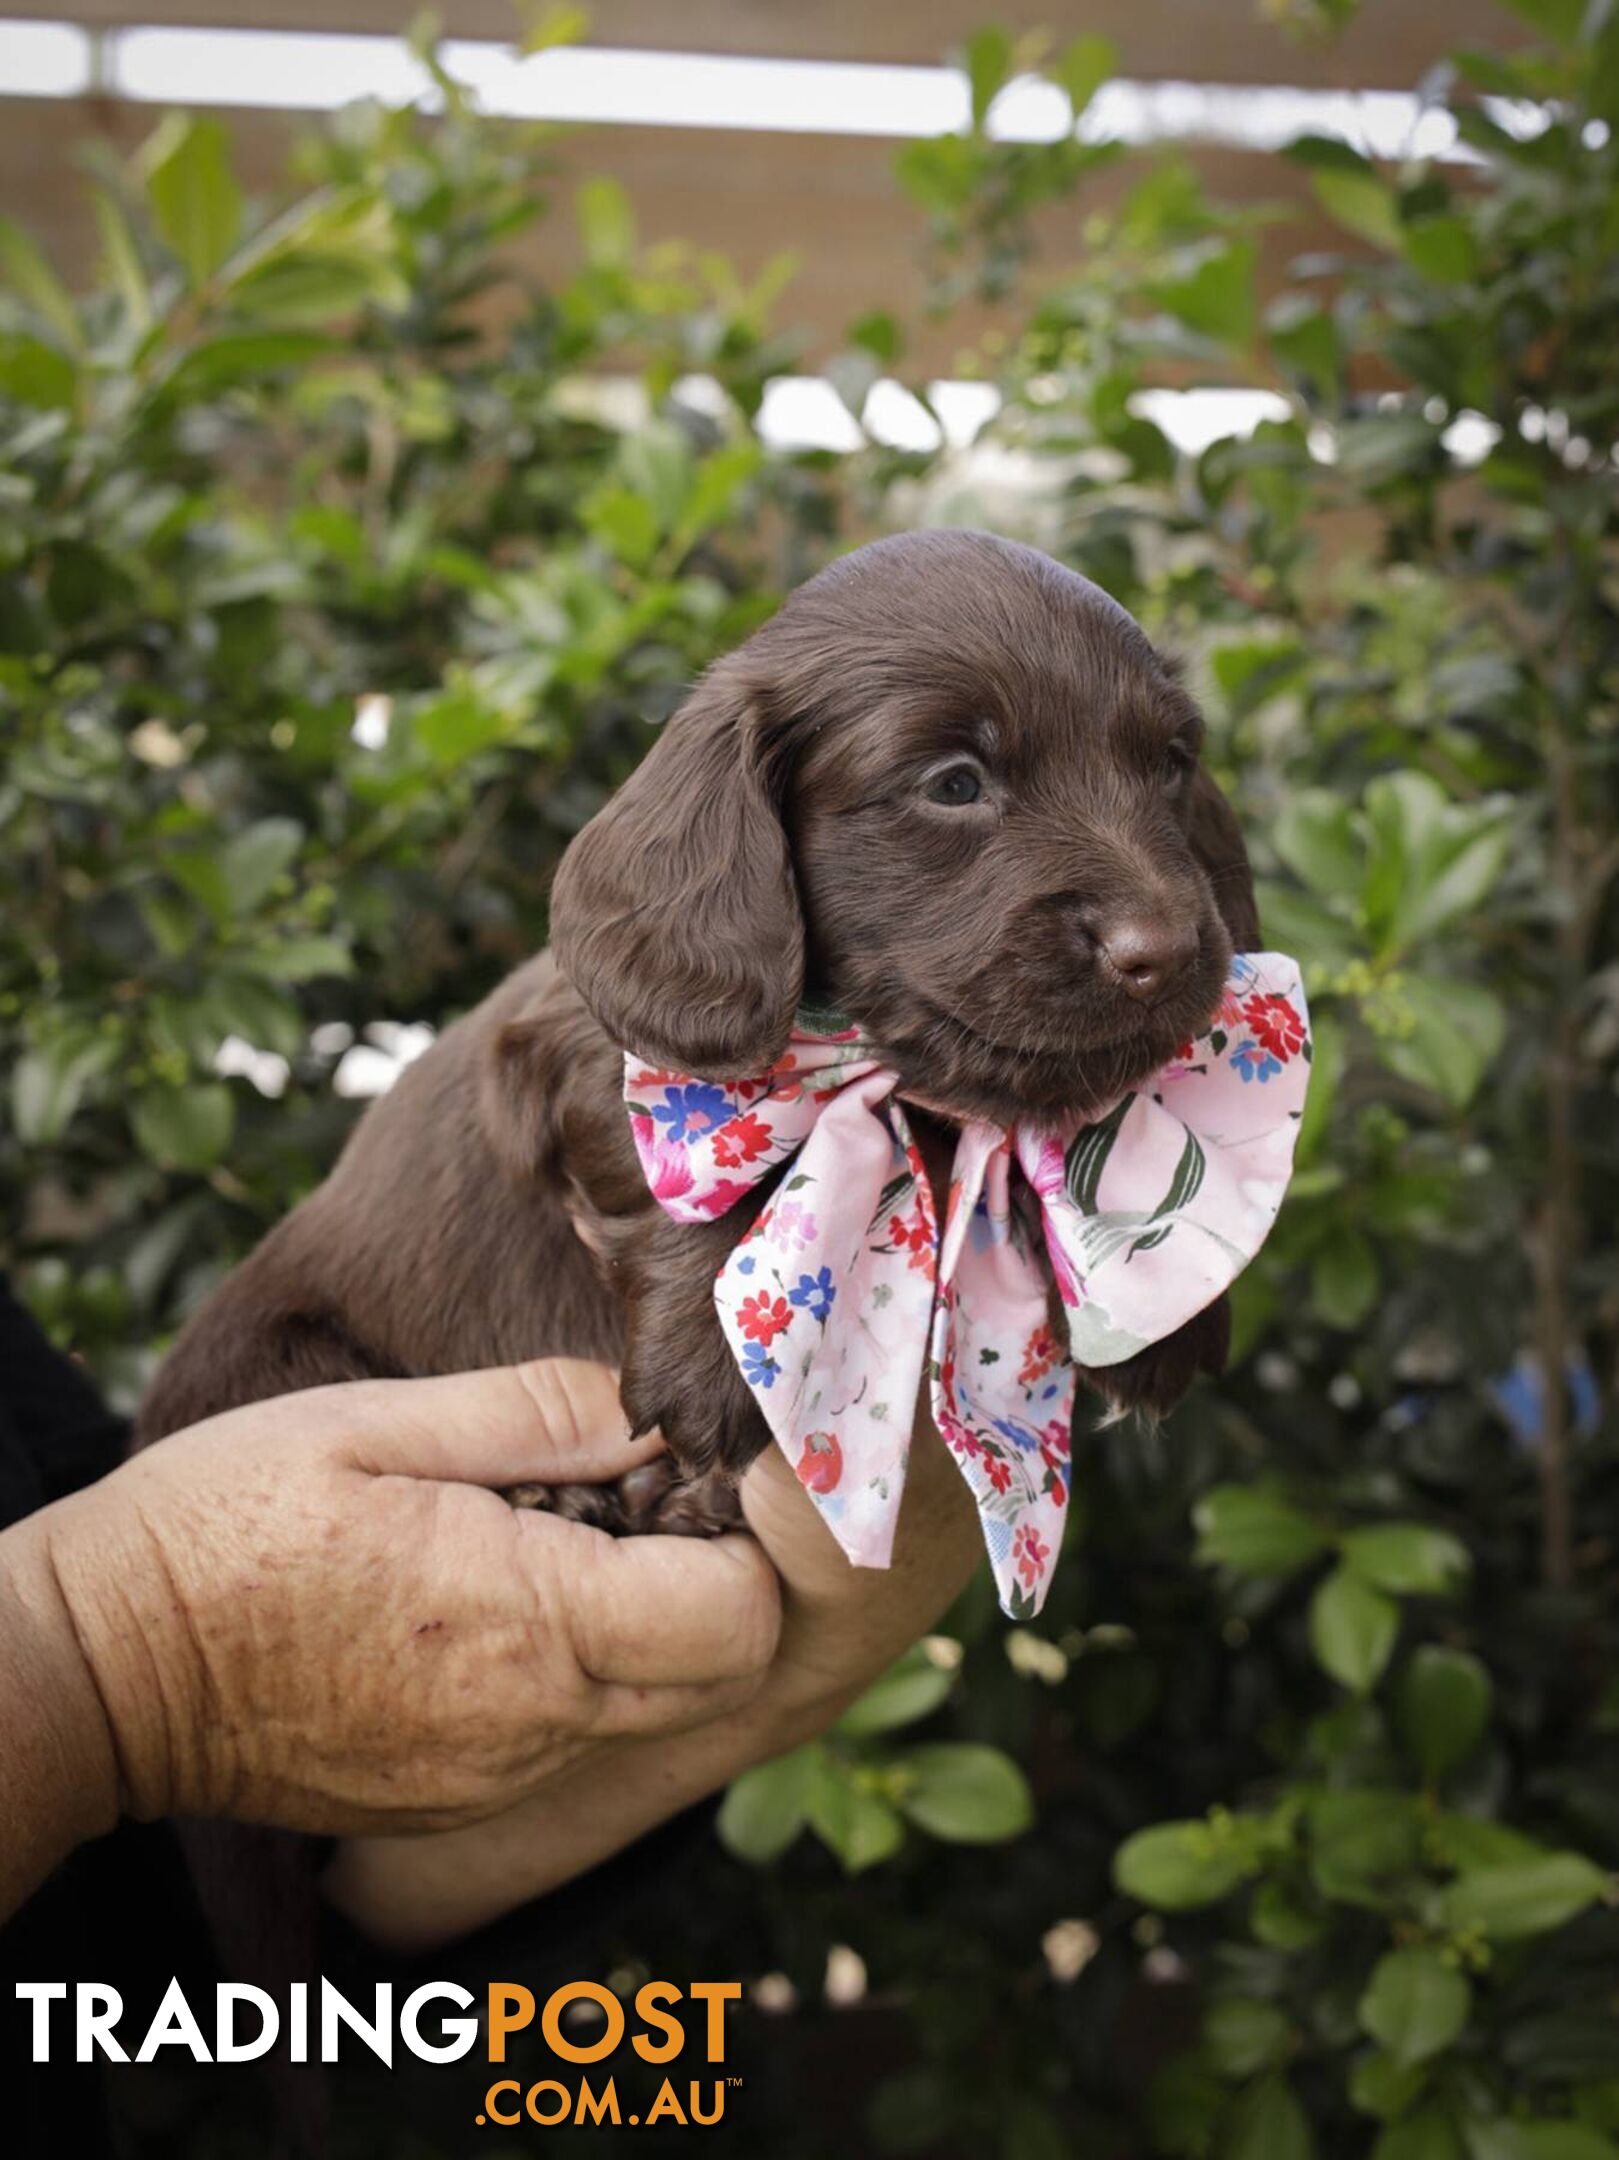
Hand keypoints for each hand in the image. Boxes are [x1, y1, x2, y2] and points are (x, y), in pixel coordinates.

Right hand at [25, 1361, 781, 1839]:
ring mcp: (498, 1778)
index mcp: (525, 1620)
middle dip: (713, 1588)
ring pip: (656, 1712)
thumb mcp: (380, 1423)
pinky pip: (576, 1740)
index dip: (738, 1543)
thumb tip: (656, 1410)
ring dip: (646, 1632)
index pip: (738, 1617)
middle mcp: (533, 1723)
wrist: (108, 1670)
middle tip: (628, 1506)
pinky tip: (497, 1611)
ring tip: (551, 1549)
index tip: (677, 1480)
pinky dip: (578, 1678)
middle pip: (722, 1675)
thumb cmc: (233, 1521)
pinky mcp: (460, 1803)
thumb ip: (540, 1413)